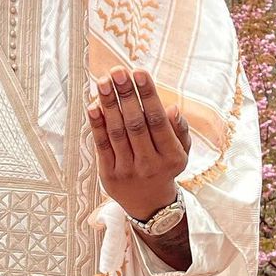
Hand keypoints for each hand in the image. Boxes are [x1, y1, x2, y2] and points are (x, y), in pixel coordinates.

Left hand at [86, 66, 190, 219]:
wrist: (149, 204)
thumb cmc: (165, 167)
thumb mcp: (182, 151)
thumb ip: (179, 130)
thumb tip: (172, 108)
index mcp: (172, 156)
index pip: (157, 121)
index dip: (147, 96)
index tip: (138, 72)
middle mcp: (150, 165)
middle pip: (135, 124)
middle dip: (125, 95)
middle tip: (117, 71)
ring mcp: (128, 171)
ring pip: (117, 133)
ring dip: (109, 105)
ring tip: (104, 81)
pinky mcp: (109, 175)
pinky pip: (102, 146)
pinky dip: (97, 125)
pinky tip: (94, 105)